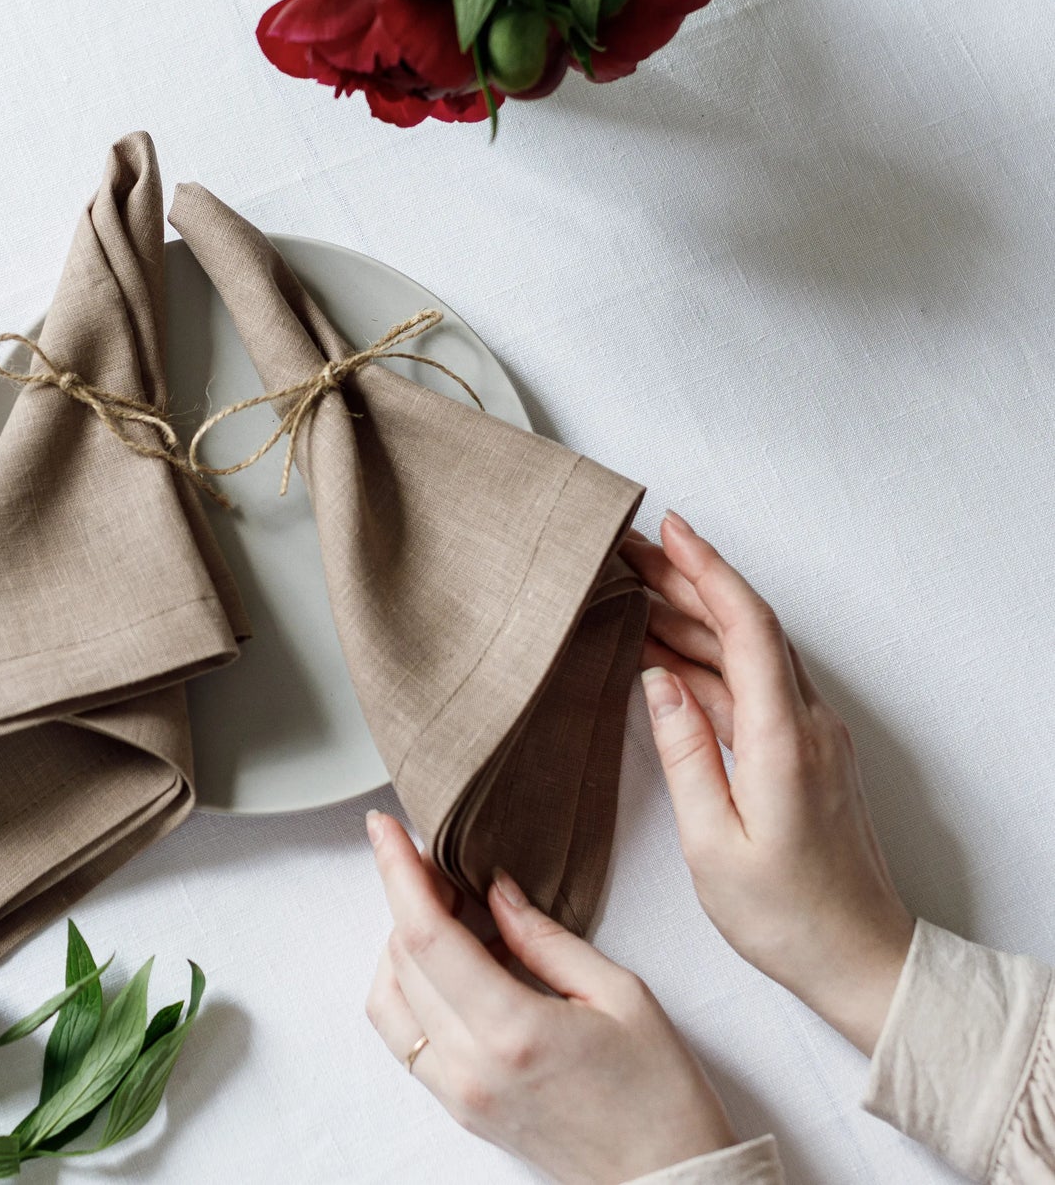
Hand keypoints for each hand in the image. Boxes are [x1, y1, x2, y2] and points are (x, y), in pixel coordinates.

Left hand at [363, 811, 735, 1184]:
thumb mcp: (619, 994)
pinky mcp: (460, 1109)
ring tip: (443, 912)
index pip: (426, 936)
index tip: (383, 828)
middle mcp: (471, 1068)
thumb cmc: (660, 1095)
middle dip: (406, 896)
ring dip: (400, 942)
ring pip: (388, 1000)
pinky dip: (409, 987)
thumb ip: (544, 936)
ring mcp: (459, 1095)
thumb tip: (494, 889)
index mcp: (513, 1032)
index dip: (397, 873)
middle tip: (439, 862)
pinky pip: (404, 1038)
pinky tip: (449, 964)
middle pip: (401, 959)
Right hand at [622, 510, 914, 1053]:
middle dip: (688, 579)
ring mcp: (807, 735)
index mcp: (783, 739)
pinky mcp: (800, 752)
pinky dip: (705, 659)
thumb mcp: (713, 843)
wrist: (859, 959)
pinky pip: (750, 684)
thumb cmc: (787, 917)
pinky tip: (665, 654)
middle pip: (746, 626)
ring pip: (747, 651)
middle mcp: (804, 724)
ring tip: (634, 592)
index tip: (670, 530)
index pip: (748, 626)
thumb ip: (684, 753)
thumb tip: (657, 680)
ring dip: (693, 616)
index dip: (708, 569)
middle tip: (630, 552)